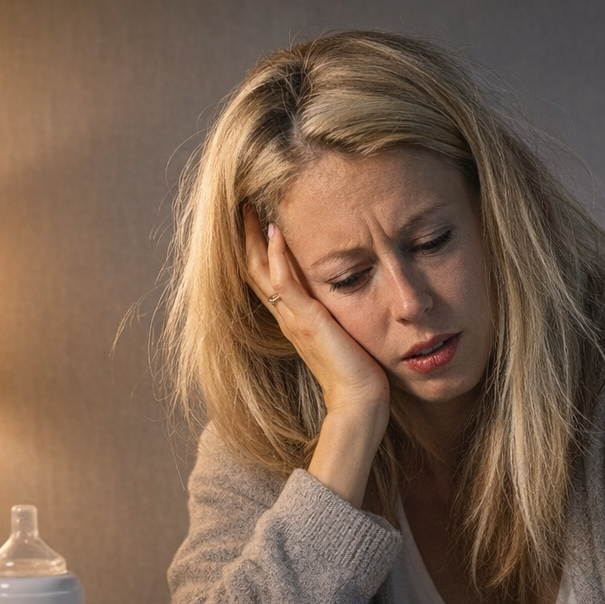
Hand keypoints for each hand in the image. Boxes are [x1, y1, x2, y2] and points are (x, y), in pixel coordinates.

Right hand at [244, 207, 389, 506]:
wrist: (360, 404)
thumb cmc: (359, 376)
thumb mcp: (343, 336)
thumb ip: (335, 317)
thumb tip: (344, 301)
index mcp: (295, 320)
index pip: (268, 276)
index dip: (259, 246)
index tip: (258, 214)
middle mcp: (288, 317)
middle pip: (255, 268)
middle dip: (249, 234)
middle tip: (244, 200)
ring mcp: (295, 320)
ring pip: (262, 271)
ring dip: (256, 236)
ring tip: (251, 205)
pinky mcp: (309, 323)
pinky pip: (285, 284)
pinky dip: (278, 257)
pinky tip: (276, 231)